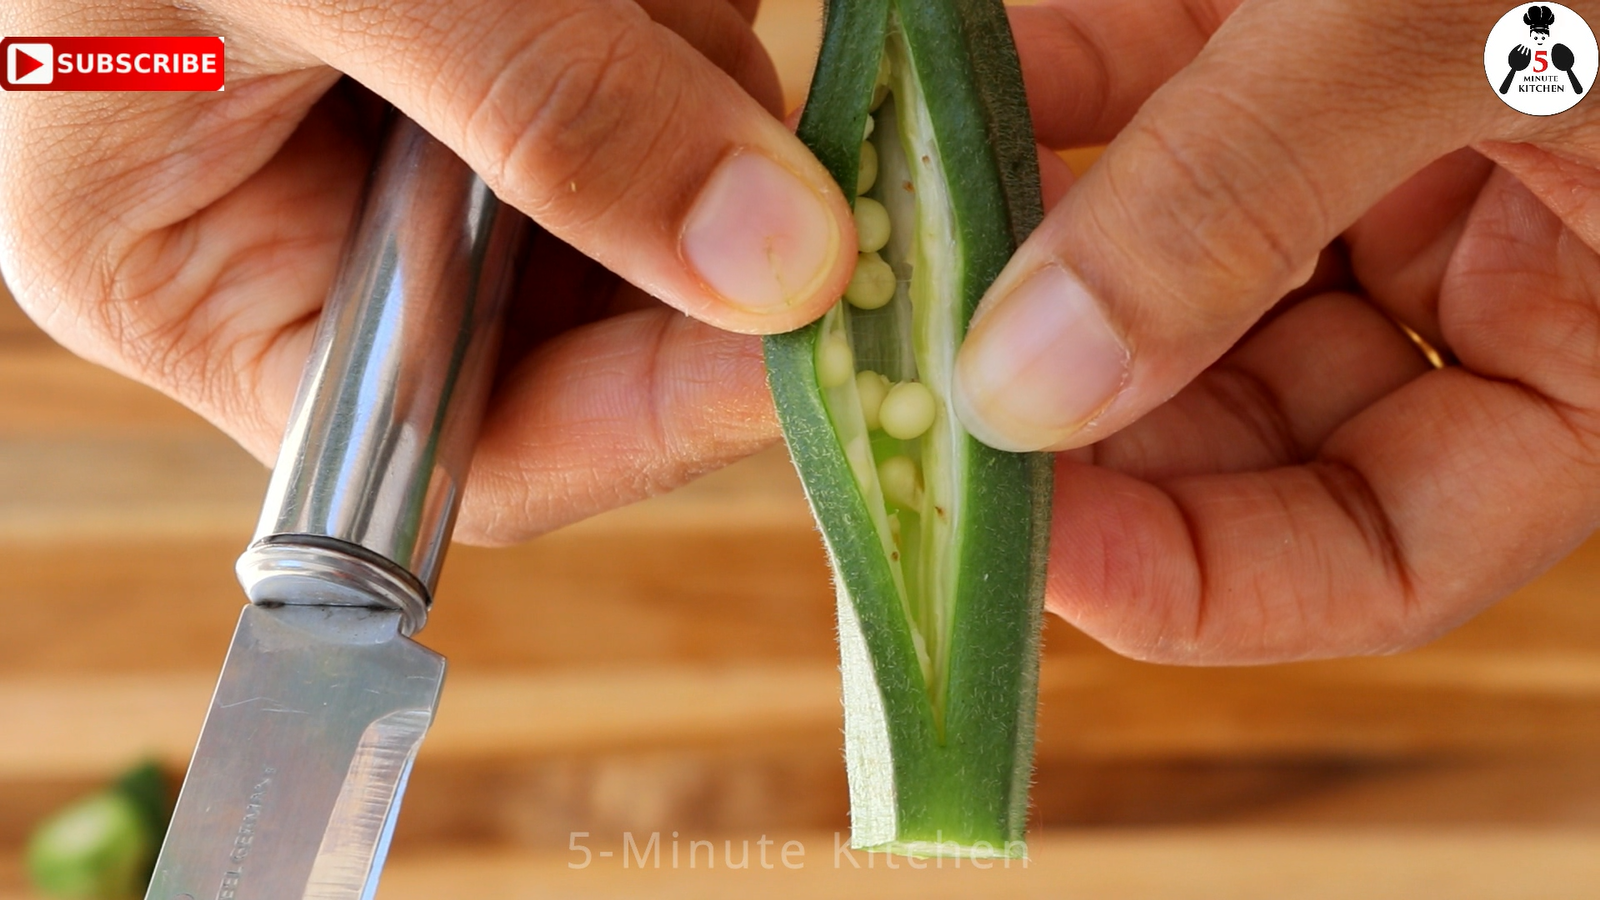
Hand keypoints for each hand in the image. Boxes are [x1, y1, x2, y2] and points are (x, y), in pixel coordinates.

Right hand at [0, 0, 854, 543]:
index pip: (481, 451)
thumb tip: (780, 261)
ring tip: (643, 1)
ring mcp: (421, 161)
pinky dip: (676, 29)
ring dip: (692, 89)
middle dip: (699, 221)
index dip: (659, 414)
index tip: (817, 335)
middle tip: (805, 137)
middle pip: (590, 324)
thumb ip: (543, 109)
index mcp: (212, 303)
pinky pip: (639, 85)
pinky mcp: (495, 68)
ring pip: (640, 191)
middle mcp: (330, 255)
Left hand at [954, 0, 1599, 662]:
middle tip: (911, 416)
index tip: (1025, 545)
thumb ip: (1249, 193)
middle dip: (1074, 428)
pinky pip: (1135, 98)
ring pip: (1165, 278)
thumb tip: (1028, 383)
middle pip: (1239, 428)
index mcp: (1591, 343)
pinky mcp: (1283, 26)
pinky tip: (932, 130)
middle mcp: (1474, 268)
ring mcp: (1374, 153)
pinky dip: (1034, 111)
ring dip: (1022, 282)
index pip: (1382, 557)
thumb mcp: (1454, 29)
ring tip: (891, 286)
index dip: (1195, 582)